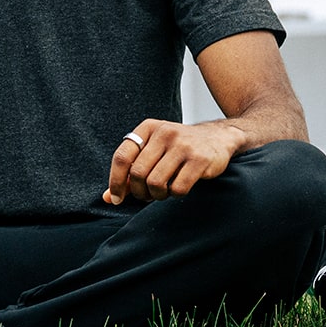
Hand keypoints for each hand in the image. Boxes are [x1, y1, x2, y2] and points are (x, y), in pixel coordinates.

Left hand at [103, 119, 244, 204]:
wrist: (217, 138)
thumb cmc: (177, 148)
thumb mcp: (152, 152)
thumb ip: (130, 173)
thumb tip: (107, 198)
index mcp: (147, 128)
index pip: (122, 157)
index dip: (115, 181)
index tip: (116, 199)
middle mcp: (164, 133)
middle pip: (137, 173)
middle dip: (139, 191)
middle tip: (147, 195)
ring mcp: (183, 145)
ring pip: (156, 183)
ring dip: (156, 195)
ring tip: (162, 192)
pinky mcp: (199, 159)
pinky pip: (177, 188)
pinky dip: (174, 195)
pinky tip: (178, 189)